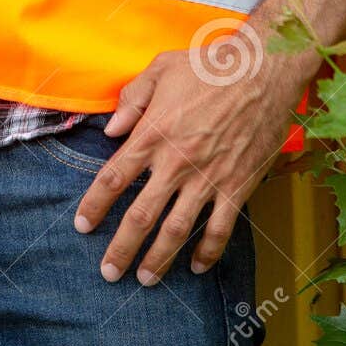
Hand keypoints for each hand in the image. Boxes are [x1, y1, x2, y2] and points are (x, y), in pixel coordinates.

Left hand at [72, 28, 297, 284]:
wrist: (263, 70)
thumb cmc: (209, 66)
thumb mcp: (161, 68)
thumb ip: (132, 99)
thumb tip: (110, 130)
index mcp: (153, 133)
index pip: (113, 178)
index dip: (94, 205)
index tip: (82, 226)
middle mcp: (176, 162)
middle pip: (140, 216)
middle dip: (121, 249)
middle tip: (108, 273)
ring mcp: (208, 178)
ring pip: (176, 230)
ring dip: (158, 259)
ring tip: (145, 279)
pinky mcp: (237, 186)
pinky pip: (220, 228)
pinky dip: (208, 252)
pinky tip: (197, 266)